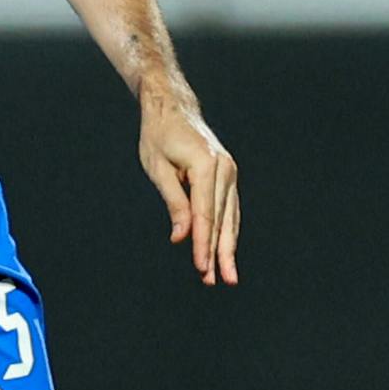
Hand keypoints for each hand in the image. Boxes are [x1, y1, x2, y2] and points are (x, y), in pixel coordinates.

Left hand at [139, 90, 238, 285]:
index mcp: (206, 165)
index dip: (203, 244)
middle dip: (220, 252)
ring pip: (231, 216)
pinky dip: (228, 230)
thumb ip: (174, 203)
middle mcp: (224, 168)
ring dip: (227, 246)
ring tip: (225, 274)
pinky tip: (225, 250)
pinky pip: (229, 207)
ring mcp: (230, 171)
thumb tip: (181, 237)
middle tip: (220, 281)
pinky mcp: (228, 174)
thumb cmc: (158, 136)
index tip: (201, 268)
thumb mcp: (157, 169)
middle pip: (222, 219)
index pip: (205, 214)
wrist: (172, 108)